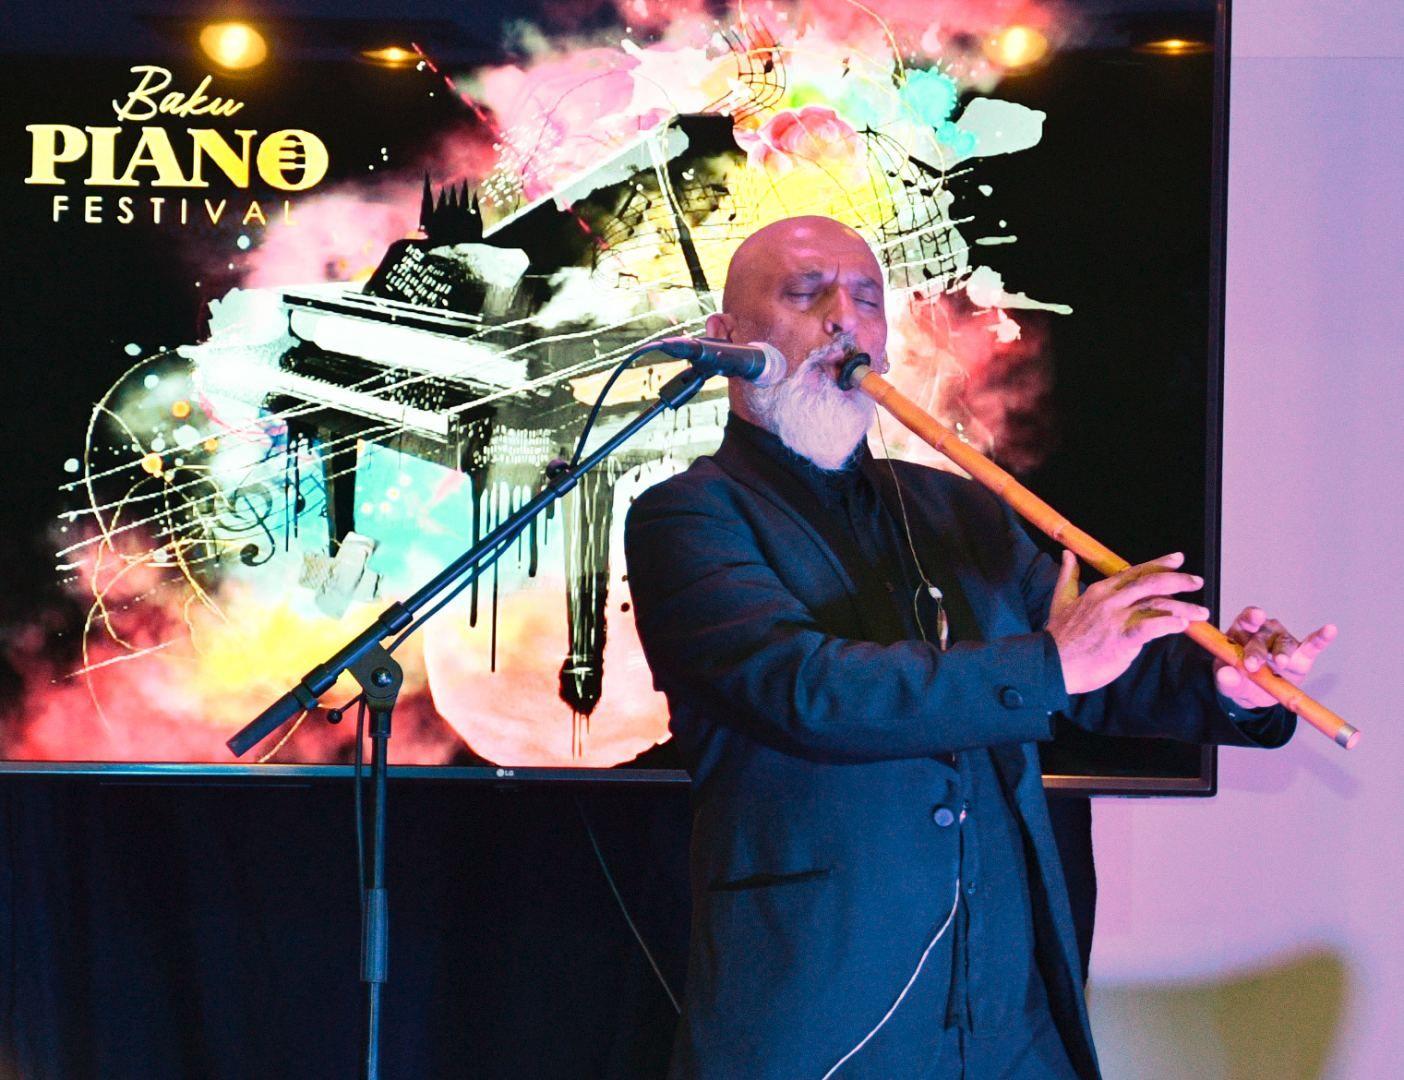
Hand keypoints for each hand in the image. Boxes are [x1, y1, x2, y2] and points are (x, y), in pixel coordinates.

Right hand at [1046, 551, 1209, 694]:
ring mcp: (1116, 619)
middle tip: (1197, 581)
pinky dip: (1168, 625)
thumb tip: (1067, 554)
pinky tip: (1182, 625)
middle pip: (1151, 584)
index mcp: (1099, 591)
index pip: (1135, 572)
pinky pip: (1151, 628)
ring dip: (1183, 608)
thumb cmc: (1058, 636)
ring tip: (1201, 613)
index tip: (1178, 559)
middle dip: (1178, 580)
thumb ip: (1068, 576)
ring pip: (1157, 606)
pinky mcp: (1121, 640)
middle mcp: (1110, 601)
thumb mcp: (1060, 600)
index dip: (1159, 564)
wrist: (1050, 664)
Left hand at [1214, 607, 1336, 708]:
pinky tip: (1329, 630)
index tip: (1254, 617)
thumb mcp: (1228, 683)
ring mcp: (1283, 643)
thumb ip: (1226, 679)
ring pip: (1284, 642)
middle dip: (1257, 650)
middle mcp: (1264, 633)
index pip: (1246, 619)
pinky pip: (1312, 645)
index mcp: (1242, 633)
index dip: (1250, 616)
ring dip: (1282, 652)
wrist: (1255, 695)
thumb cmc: (1239, 680)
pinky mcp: (1302, 656)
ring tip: (1280, 663)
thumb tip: (1226, 675)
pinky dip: (1321, 638)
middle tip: (1253, 665)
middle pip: (1262, 635)